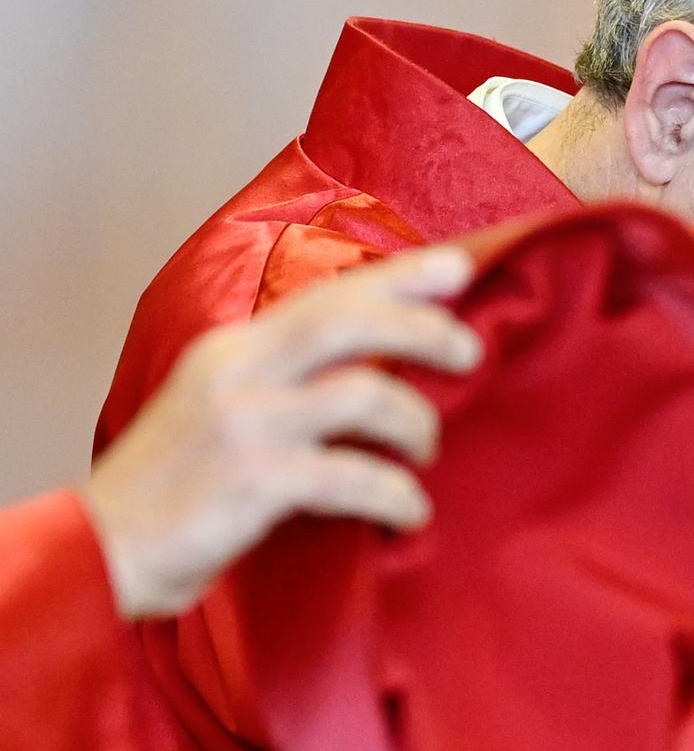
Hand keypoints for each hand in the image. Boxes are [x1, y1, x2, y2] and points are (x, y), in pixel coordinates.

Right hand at [83, 247, 481, 619]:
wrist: (100, 551)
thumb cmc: (176, 486)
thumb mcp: (221, 407)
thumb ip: (283, 378)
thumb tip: (378, 368)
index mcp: (233, 350)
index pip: (326, 295)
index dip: (397, 276)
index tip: (457, 266)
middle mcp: (238, 373)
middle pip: (348, 321)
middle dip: (422, 327)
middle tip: (470, 352)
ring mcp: (246, 424)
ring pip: (363, 394)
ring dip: (415, 423)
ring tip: (426, 450)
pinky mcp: (254, 481)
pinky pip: (354, 476)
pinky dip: (397, 494)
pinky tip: (411, 511)